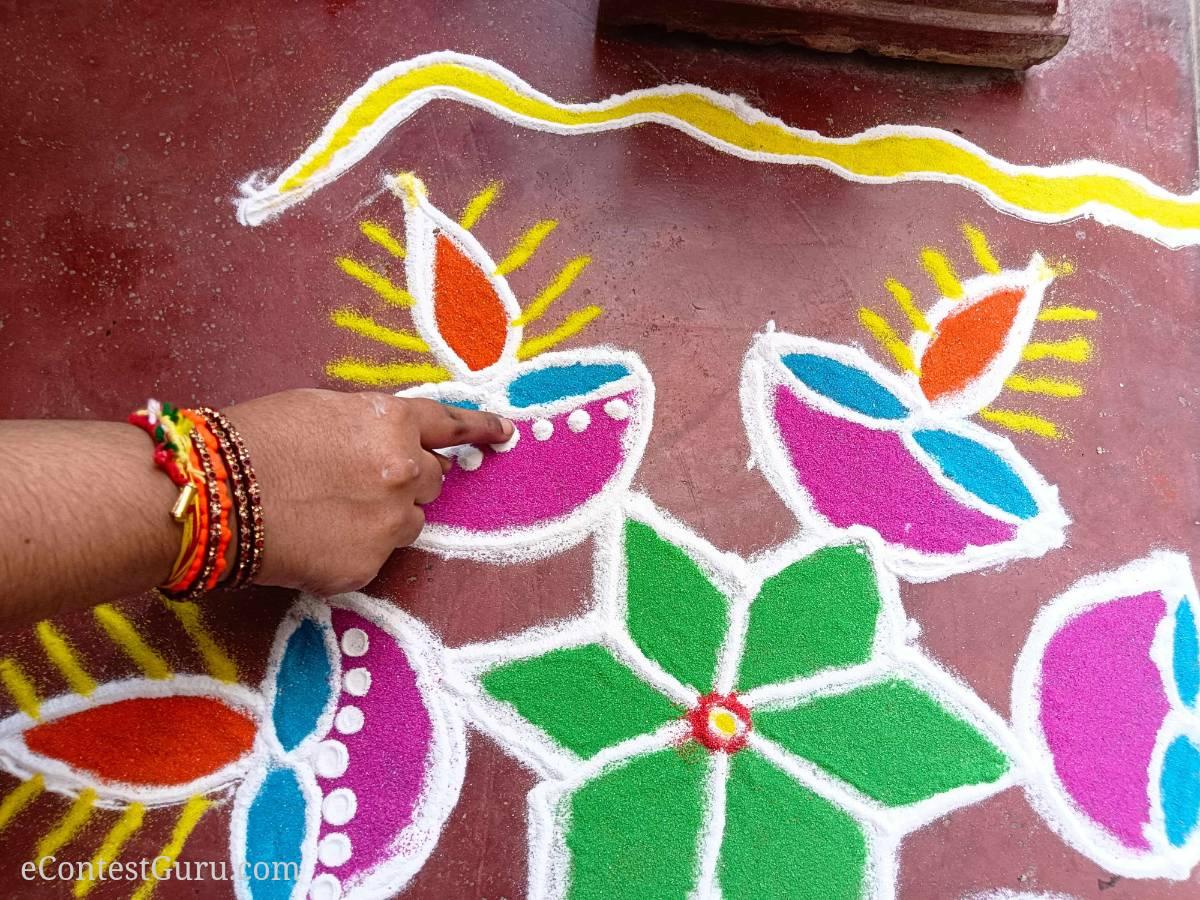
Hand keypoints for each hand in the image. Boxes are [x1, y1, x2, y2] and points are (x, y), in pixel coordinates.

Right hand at [222, 389, 511, 594]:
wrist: (212, 495)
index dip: (480, 428)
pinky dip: (352, 550)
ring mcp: (389, 523)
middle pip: (433, 479)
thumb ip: (370, 425)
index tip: (503, 433)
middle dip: (408, 480)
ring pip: (408, 522)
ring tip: (327, 512)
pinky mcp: (366, 566)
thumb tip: (388, 443)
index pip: (452, 424)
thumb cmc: (254, 439)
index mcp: (393, 423)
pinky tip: (312, 539)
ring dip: (384, 517)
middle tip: (359, 482)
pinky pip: (376, 557)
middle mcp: (404, 472)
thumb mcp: (320, 409)